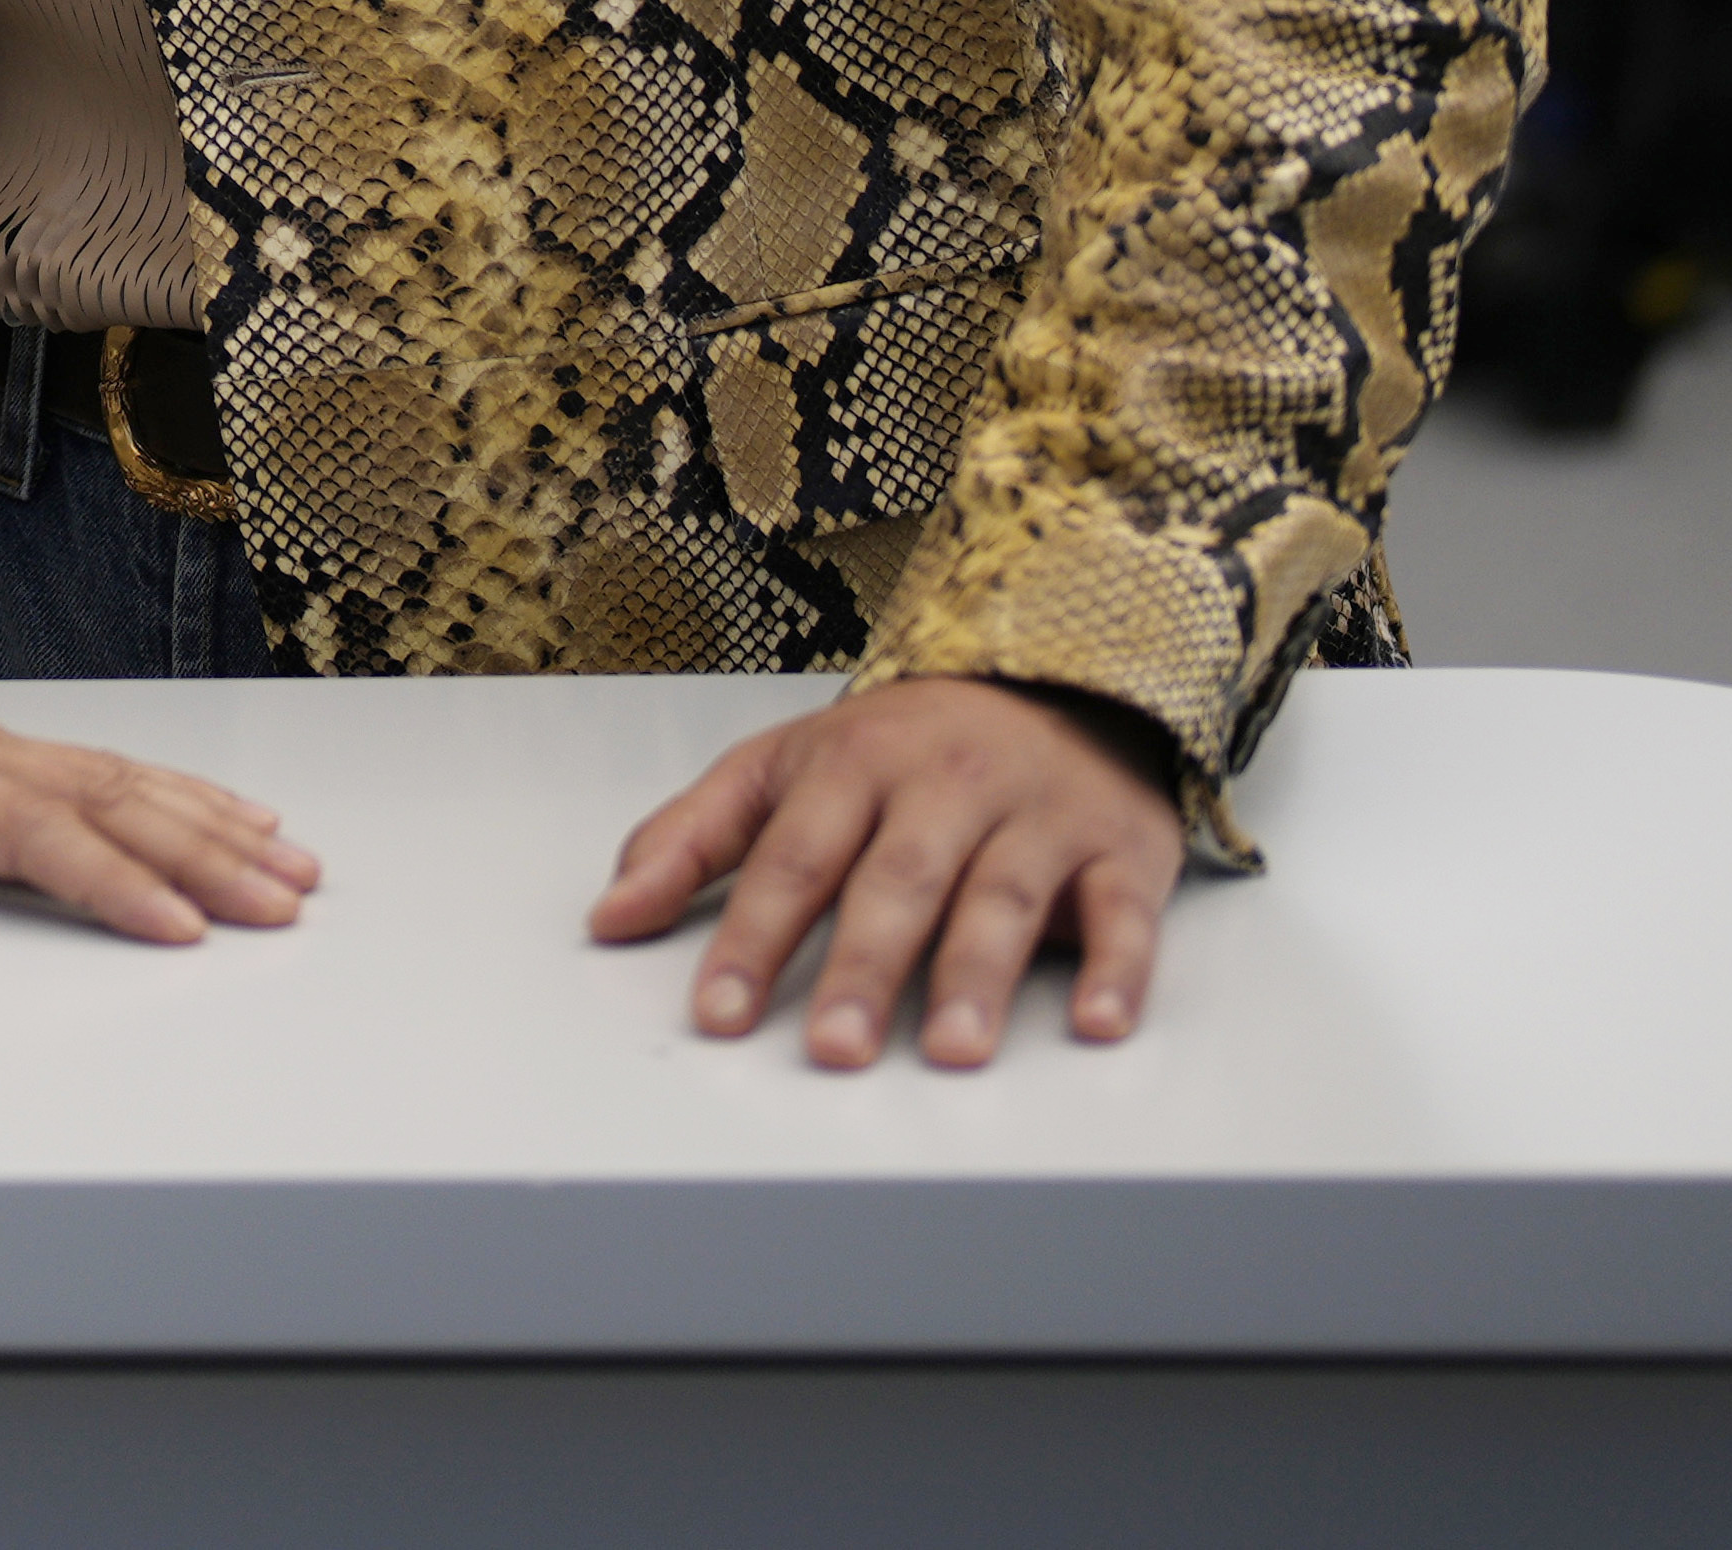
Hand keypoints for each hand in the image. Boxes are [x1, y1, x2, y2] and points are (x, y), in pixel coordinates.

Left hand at [0, 660, 319, 952]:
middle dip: (193, 851)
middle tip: (283, 902)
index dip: (99, 875)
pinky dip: (162, 795)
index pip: (13, 823)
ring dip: (198, 821)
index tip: (174, 923)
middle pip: (89, 798)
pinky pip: (83, 774)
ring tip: (288, 865)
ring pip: (103, 781)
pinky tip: (216, 817)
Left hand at [594, 674, 1184, 1067]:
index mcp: (851, 764)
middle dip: (862, 967)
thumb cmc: (905, 747)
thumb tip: (607, 916)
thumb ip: (692, 840)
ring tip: (948, 1050)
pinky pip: (1124, 913)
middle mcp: (943, 786)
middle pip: (896, 882)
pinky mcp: (1118, 849)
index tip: (718, 1013)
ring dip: (976, 978)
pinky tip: (1100, 1023)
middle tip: (832, 1048)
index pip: (791, 860)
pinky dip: (1119, 970)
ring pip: (1002, 900)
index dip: (751, 938)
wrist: (1058, 680)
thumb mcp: (783, 768)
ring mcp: (1034, 816)